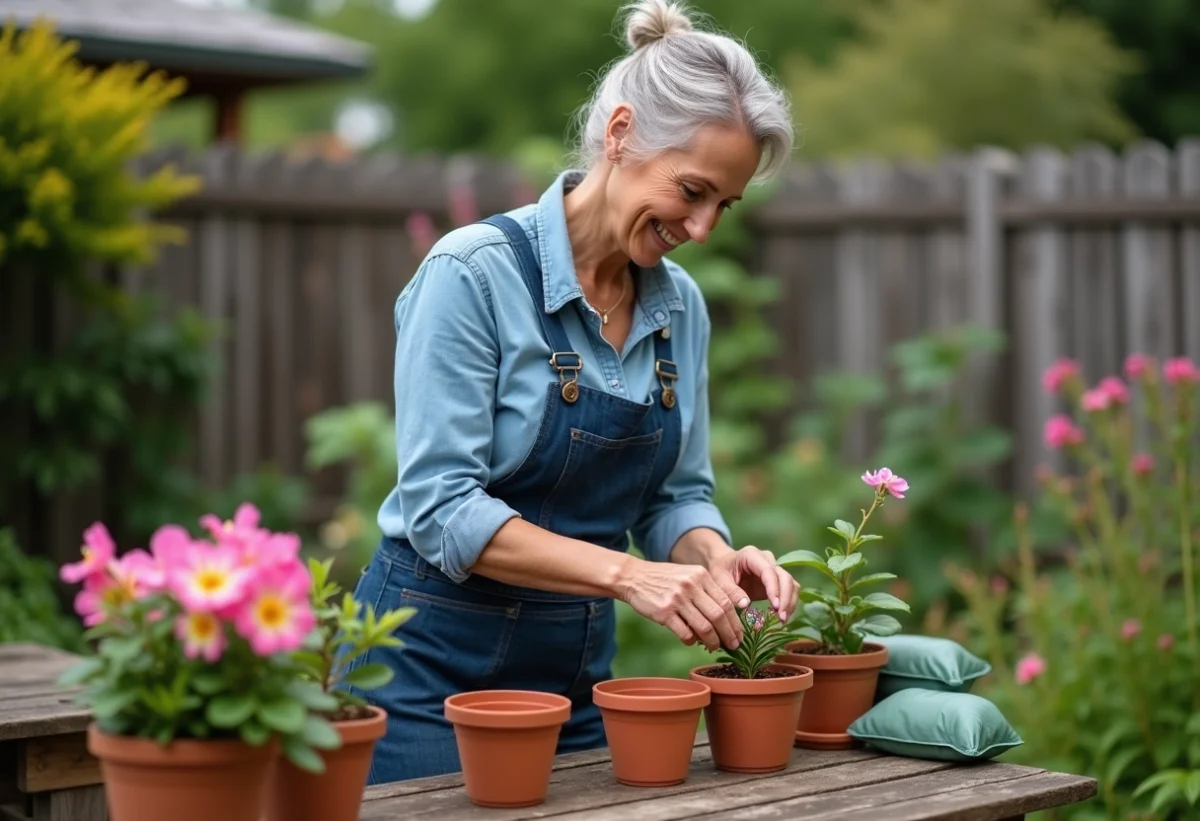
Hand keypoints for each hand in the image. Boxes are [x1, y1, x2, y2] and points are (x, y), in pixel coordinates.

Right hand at [619, 559, 743, 651]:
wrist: (634, 577)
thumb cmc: (664, 579)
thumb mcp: (688, 575)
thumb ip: (706, 591)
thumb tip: (726, 617)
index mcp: (701, 575)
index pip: (726, 601)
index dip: (736, 622)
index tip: (740, 634)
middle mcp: (691, 586)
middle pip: (719, 615)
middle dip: (729, 634)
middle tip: (733, 646)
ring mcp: (677, 599)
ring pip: (704, 627)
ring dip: (712, 641)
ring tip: (714, 647)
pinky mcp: (664, 612)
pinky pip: (685, 633)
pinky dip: (691, 641)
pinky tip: (692, 641)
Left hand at [707, 545, 800, 622]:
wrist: (723, 564)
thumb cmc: (720, 570)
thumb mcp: (719, 580)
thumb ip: (731, 591)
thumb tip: (746, 605)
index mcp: (751, 555)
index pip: (768, 571)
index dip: (774, 589)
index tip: (775, 607)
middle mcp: (767, 560)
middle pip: (785, 577)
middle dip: (786, 598)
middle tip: (781, 618)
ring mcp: (774, 569)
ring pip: (791, 584)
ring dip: (790, 602)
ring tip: (782, 620)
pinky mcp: (777, 581)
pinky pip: (789, 591)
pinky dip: (788, 604)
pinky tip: (781, 617)